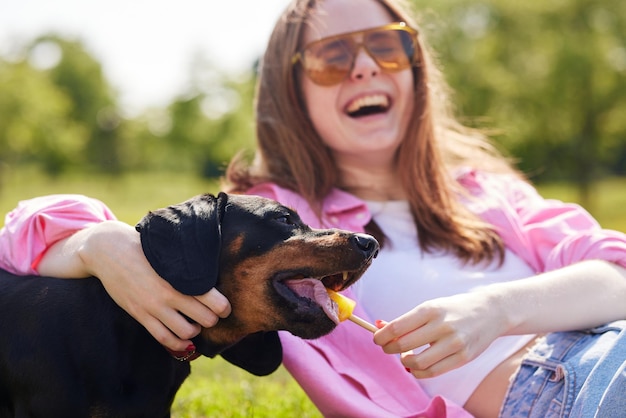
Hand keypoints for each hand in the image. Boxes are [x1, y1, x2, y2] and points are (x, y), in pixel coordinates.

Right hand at [50, 221, 231, 350]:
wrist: (109, 251)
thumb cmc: (145, 248)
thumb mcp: (170, 252)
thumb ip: (189, 264)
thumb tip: (212, 268)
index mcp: (180, 276)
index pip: (213, 299)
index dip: (224, 307)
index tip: (225, 308)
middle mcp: (169, 293)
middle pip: (205, 319)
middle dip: (212, 320)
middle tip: (212, 316)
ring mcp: (153, 306)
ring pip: (186, 332)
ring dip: (195, 331)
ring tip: (196, 324)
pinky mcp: (140, 315)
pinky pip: (163, 338)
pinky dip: (178, 344)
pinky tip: (184, 341)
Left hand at [373, 291, 504, 377]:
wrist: (489, 312)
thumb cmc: (452, 310)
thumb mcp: (430, 308)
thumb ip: (406, 320)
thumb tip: (379, 326)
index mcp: (430, 309)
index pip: (397, 327)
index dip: (382, 336)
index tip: (377, 338)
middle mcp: (442, 325)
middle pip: (404, 345)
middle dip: (389, 348)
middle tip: (388, 347)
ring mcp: (454, 343)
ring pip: (418, 363)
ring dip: (404, 362)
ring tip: (405, 357)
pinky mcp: (463, 358)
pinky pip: (433, 372)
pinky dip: (418, 372)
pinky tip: (416, 366)